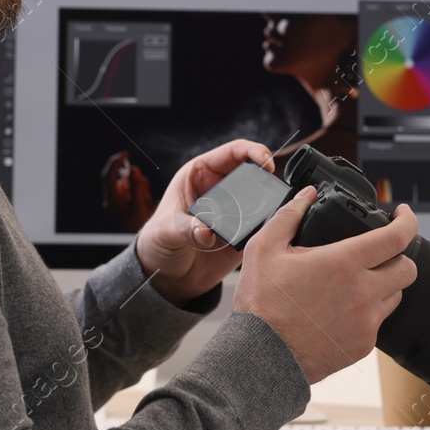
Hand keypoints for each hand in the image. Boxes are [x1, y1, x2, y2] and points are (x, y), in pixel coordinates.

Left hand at [101, 151, 155, 231]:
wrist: (146, 243)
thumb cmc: (142, 226)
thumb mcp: (140, 205)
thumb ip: (136, 186)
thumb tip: (132, 169)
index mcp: (113, 202)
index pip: (109, 176)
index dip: (116, 162)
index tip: (125, 154)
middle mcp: (112, 203)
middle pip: (118, 179)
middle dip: (131, 175)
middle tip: (142, 179)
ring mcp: (117, 205)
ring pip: (125, 185)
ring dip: (136, 183)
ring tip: (146, 194)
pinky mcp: (123, 206)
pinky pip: (129, 191)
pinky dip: (137, 189)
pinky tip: (145, 198)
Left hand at [133, 140, 274, 305]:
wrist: (167, 277)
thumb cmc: (157, 243)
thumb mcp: (165, 232)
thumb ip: (185, 229)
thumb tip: (206, 232)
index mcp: (201, 174)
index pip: (233, 151)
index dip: (253, 152)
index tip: (266, 163)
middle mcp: (221, 189)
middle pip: (254, 172)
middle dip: (266, 177)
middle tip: (272, 189)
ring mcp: (235, 210)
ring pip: (263, 197)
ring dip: (270, 202)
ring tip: (272, 212)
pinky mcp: (244, 232)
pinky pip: (264, 223)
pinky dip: (270, 224)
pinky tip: (269, 230)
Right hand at [234, 189, 417, 383]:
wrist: (261, 358)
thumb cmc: (261, 305)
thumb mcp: (264, 249)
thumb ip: (289, 215)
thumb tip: (307, 195)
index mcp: (343, 263)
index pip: (397, 236)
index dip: (407, 220)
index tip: (402, 214)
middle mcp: (363, 292)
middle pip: (407, 268)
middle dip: (397, 255)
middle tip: (377, 253)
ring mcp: (366, 321)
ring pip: (396, 295)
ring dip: (383, 284)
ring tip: (354, 283)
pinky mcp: (363, 345)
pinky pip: (378, 322)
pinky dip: (368, 312)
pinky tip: (343, 310)